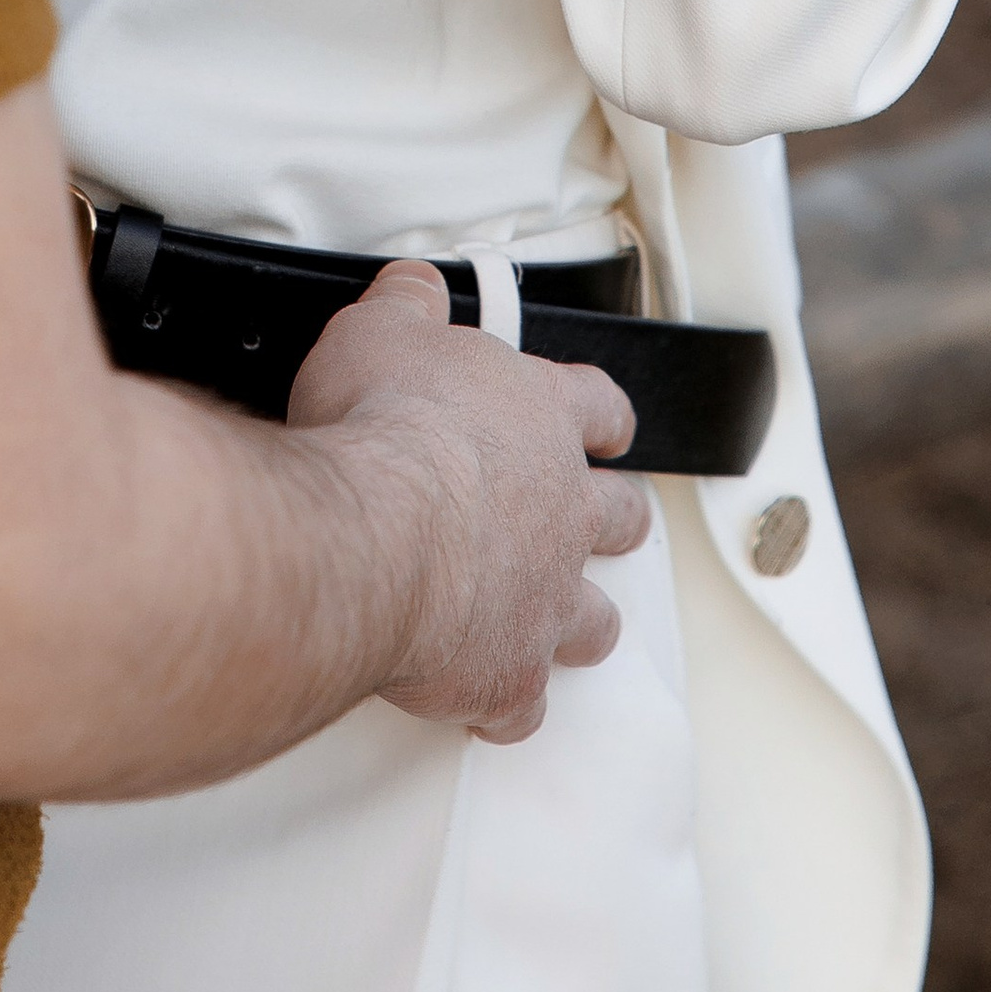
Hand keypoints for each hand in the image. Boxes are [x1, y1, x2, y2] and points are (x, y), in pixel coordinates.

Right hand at [288, 261, 650, 743]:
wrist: (370, 535)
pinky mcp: (509, 674)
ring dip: (581, 620)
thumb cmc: (381, 431)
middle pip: (620, 516)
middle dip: (616, 519)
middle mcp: (560, 510)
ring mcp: (545, 599)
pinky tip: (488, 704)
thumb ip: (407, 305)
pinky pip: (524, 706)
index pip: (598, 406)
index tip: (608, 426)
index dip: (603, 417)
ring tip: (566, 624)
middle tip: (610, 522)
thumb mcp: (379, 331)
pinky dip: (506, 705)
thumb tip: (415, 285)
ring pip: (593, 619)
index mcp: (538, 419)